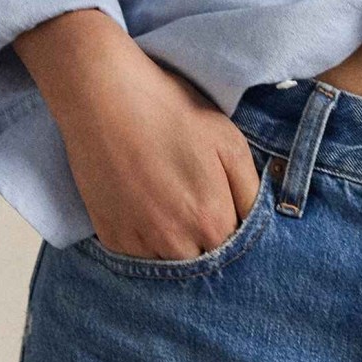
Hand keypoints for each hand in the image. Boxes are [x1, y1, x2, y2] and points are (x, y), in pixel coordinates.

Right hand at [12, 8, 262, 257]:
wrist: (105, 96)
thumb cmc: (172, 111)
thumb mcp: (229, 140)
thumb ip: (251, 191)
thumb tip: (256, 220)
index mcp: (212, 221)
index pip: (236, 248)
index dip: (233, 228)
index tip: (225, 206)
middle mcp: (176, 244)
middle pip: (203, 261)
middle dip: (206, 242)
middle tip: (196, 201)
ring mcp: (139, 244)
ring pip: (169, 265)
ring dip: (176, 247)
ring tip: (170, 204)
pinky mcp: (111, 237)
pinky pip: (137, 258)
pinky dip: (146, 243)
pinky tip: (146, 208)